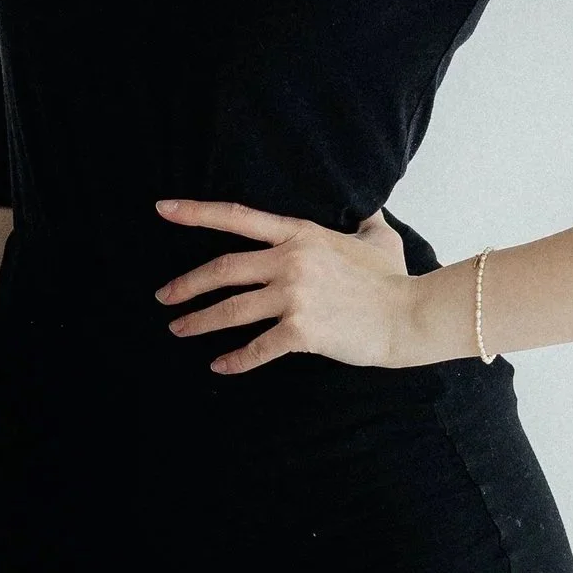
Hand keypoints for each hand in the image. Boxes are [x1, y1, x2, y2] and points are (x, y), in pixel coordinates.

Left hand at [155, 198, 419, 375]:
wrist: (410, 315)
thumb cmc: (395, 278)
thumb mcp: (378, 237)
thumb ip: (364, 218)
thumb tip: (368, 206)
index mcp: (300, 234)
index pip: (237, 217)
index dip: (195, 212)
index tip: (162, 210)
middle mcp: (290, 260)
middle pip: (222, 269)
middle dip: (186, 284)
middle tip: (163, 296)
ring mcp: (294, 295)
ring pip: (231, 309)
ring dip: (198, 320)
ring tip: (178, 328)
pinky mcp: (301, 330)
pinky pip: (257, 347)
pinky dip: (234, 359)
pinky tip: (219, 366)